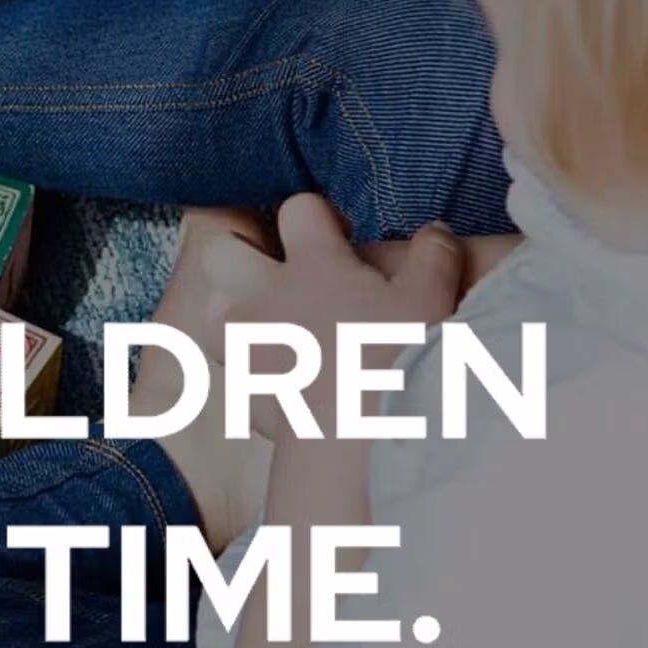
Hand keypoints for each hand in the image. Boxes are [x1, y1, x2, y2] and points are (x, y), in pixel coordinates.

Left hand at [184, 197, 466, 438]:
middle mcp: (265, 297)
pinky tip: (278, 376)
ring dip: (232, 310)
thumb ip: (434, 256)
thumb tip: (435, 232)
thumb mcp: (431, 298)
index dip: (317, 214)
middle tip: (272, 263)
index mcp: (311, 265)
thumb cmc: (396, 358)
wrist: (357, 438)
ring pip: (211, 311)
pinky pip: (230, 368)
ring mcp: (245, 345)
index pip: (298, 210)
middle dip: (239, 247)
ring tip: (266, 321)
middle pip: (221, 251)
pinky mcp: (242, 391)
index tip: (340, 235)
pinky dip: (247, 367)